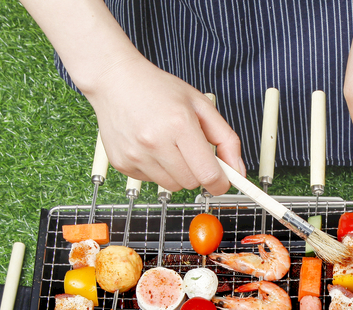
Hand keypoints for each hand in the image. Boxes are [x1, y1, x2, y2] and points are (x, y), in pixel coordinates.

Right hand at [84, 54, 243, 193]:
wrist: (114, 81)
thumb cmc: (158, 90)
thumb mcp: (201, 105)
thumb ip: (226, 139)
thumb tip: (238, 171)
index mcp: (179, 124)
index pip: (208, 174)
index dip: (221, 183)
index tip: (223, 181)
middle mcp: (155, 142)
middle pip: (191, 183)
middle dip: (197, 172)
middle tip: (191, 150)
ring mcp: (136, 155)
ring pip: (172, 186)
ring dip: (177, 172)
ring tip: (168, 145)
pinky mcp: (123, 163)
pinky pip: (152, 181)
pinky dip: (157, 169)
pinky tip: (150, 147)